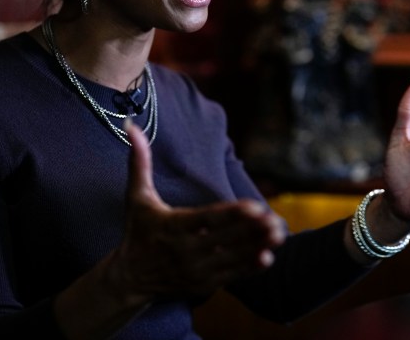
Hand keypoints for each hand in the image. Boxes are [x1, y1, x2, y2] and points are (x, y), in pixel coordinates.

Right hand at [111, 121, 285, 300]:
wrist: (129, 279)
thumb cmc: (137, 231)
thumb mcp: (136, 197)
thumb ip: (139, 162)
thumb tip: (132, 125)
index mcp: (173, 226)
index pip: (206, 219)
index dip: (231, 215)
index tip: (254, 206)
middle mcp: (185, 251)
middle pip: (224, 240)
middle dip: (251, 231)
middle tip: (275, 220)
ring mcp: (195, 270)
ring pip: (232, 258)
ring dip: (257, 247)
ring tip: (280, 234)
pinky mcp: (203, 284)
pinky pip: (231, 276)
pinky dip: (249, 268)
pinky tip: (268, 257)